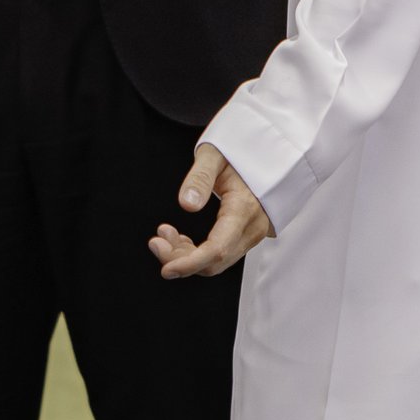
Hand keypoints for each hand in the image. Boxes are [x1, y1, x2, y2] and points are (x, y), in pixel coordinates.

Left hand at [151, 142, 273, 277]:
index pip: (217, 249)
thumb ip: (200, 178)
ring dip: (186, 256)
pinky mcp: (246, 235)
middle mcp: (252, 227)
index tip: (166, 269)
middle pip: (215, 261)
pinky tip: (179, 238)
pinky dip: (197, 252)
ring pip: (217, 261)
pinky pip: (221, 253)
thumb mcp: (214, 154)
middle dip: (181, 259)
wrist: (263, 150)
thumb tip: (186, 204)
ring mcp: (252, 233)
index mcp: (245, 208)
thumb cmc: (237, 149)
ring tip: (164, 234)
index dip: (190, 263)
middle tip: (156, 242)